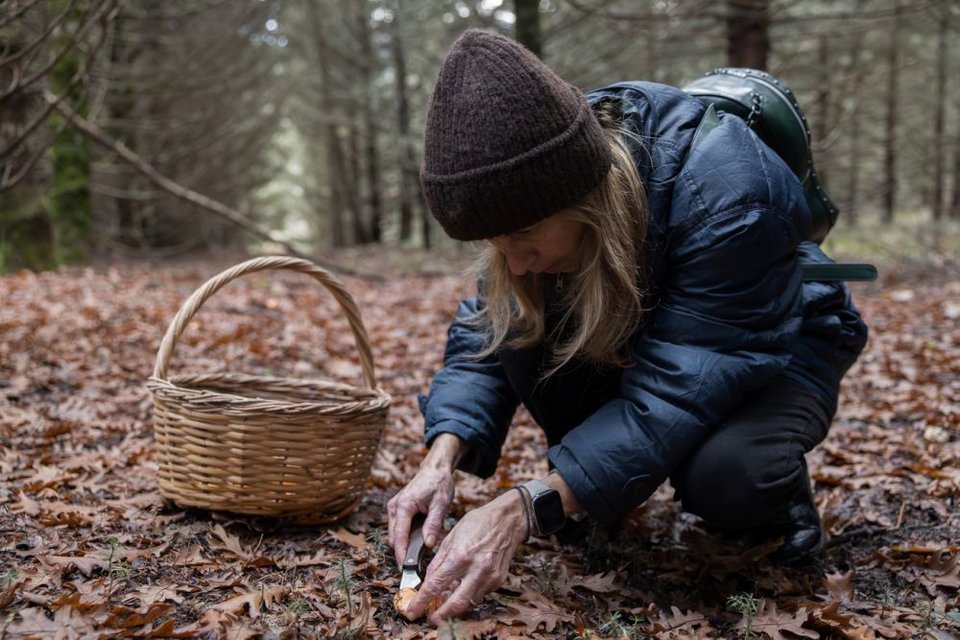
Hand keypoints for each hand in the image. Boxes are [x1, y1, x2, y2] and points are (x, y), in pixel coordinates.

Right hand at [387, 434, 462, 564]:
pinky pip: (398, 529)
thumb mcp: (441, 504)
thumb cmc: (439, 484)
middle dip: (402, 553)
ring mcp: (394, 508)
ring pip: (395, 535)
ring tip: (418, 558)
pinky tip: (417, 544)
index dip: (401, 554)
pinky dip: (405, 538)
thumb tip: (428, 544)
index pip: (399, 536)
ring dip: (404, 546)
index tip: (405, 569)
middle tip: (415, 568)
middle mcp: (394, 507)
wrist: (435, 470)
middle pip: (394, 538)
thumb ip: (433, 524)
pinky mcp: (397, 510)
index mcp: (404, 505)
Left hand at [405, 488, 526, 624]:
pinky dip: (469, 592)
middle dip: (440, 616)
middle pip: (456, 603)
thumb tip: (428, 581)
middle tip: (430, 619)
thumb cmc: (478, 523)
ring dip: (455, 603)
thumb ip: (438, 561)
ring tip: (447, 595)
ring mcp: (490, 576)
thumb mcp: (451, 537)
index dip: (422, 601)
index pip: (436, 585)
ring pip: (469, 601)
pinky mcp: (498, 580)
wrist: (507, 520)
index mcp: (460, 555)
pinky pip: (480, 593)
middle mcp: (476, 569)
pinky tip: (466, 582)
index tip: (412, 611)